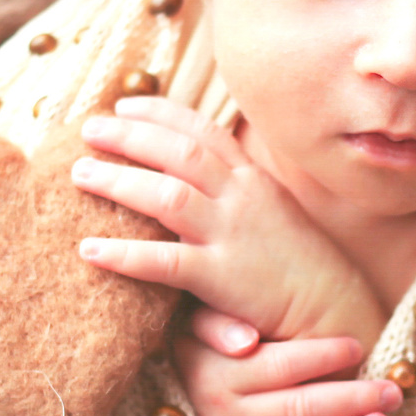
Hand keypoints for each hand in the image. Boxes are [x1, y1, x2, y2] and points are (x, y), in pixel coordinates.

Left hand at [71, 97, 381, 349]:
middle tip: (88, 130)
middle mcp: (243, 197)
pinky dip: (124, 254)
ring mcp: (234, 234)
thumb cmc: (299, 266)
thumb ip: (238, 190)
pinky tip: (89, 249)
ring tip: (79, 173)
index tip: (124, 105)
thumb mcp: (274, 212)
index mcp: (254, 179)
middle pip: (180, 152)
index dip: (161, 113)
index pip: (203, 131)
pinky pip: (165, 262)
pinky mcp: (224, 277)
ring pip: (166, 195)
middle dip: (130, 135)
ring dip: (119, 180)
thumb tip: (198, 175)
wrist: (335, 310)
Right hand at [172, 307, 400, 415]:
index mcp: (216, 374)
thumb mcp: (203, 322)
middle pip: (298, 409)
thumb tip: (245, 341)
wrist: (185, 381)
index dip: (321, 358)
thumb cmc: (210, 342)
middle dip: (350, 400)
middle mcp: (226, 414)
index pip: (279, 367)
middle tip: (391, 392)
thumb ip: (218, 323)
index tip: (357, 346)